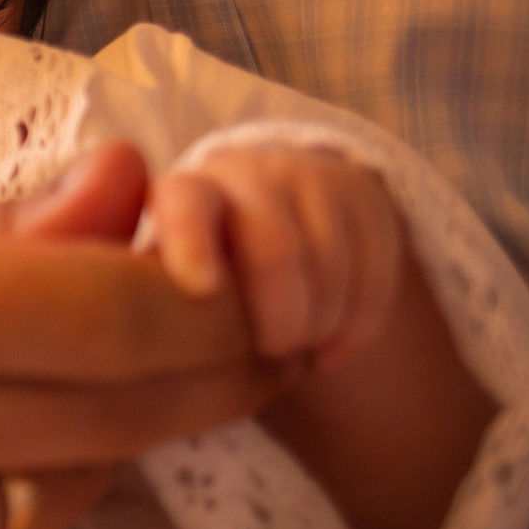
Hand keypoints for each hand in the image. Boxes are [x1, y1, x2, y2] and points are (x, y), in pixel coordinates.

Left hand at [149, 144, 406, 369]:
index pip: (186, 206)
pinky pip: (375, 270)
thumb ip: (155, 297)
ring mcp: (312, 179)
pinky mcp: (365, 197)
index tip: (203, 290)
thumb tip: (153, 340)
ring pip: (330, 264)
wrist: (275, 215)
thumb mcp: (167, 274)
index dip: (192, 244)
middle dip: (279, 317)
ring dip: (319, 325)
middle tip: (273, 353)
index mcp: (188, 193)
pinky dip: (359, 325)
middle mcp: (250, 175)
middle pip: (274, 248)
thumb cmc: (206, 266)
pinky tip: (334, 354)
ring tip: (300, 354)